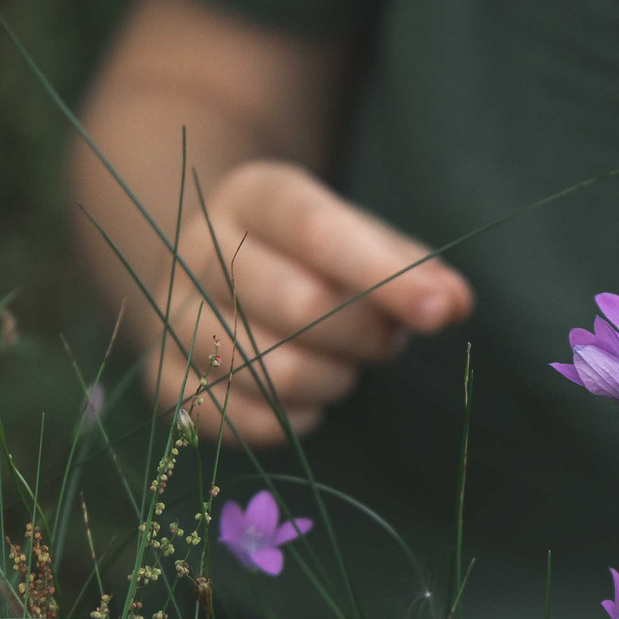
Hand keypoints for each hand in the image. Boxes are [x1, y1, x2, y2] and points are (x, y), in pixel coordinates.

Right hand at [128, 161, 469, 444]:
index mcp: (250, 197)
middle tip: (387, 340)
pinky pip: (239, 421)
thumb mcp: (358, 240)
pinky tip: (309, 401)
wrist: (209, 278)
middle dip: (365, 334)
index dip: (383, 274)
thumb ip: (411, 268)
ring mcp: (171, 316)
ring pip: (270, 370)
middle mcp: (197, 250)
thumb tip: (456, 303)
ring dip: (333, 380)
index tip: (442, 310)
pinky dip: (293, 420)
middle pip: (297, 303)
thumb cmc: (306, 259)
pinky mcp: (162, 378)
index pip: (314, 229)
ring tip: (343, 367)